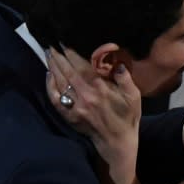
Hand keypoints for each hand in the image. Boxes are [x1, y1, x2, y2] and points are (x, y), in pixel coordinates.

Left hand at [46, 46, 140, 183]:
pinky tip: (49, 75)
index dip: (71, 52)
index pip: (81, 65)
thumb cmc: (128, 118)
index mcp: (100, 89)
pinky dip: (50, 86)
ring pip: (59, 83)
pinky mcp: (69, 116)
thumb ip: (125, 78)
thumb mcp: (134, 97)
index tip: (64, 41)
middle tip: (51, 43)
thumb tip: (117, 62)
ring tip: (49, 54)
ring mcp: (75, 107)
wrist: (117, 143)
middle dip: (58, 56)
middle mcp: (85, 96)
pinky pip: (55, 99)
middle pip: (67, 71)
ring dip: (52, 67)